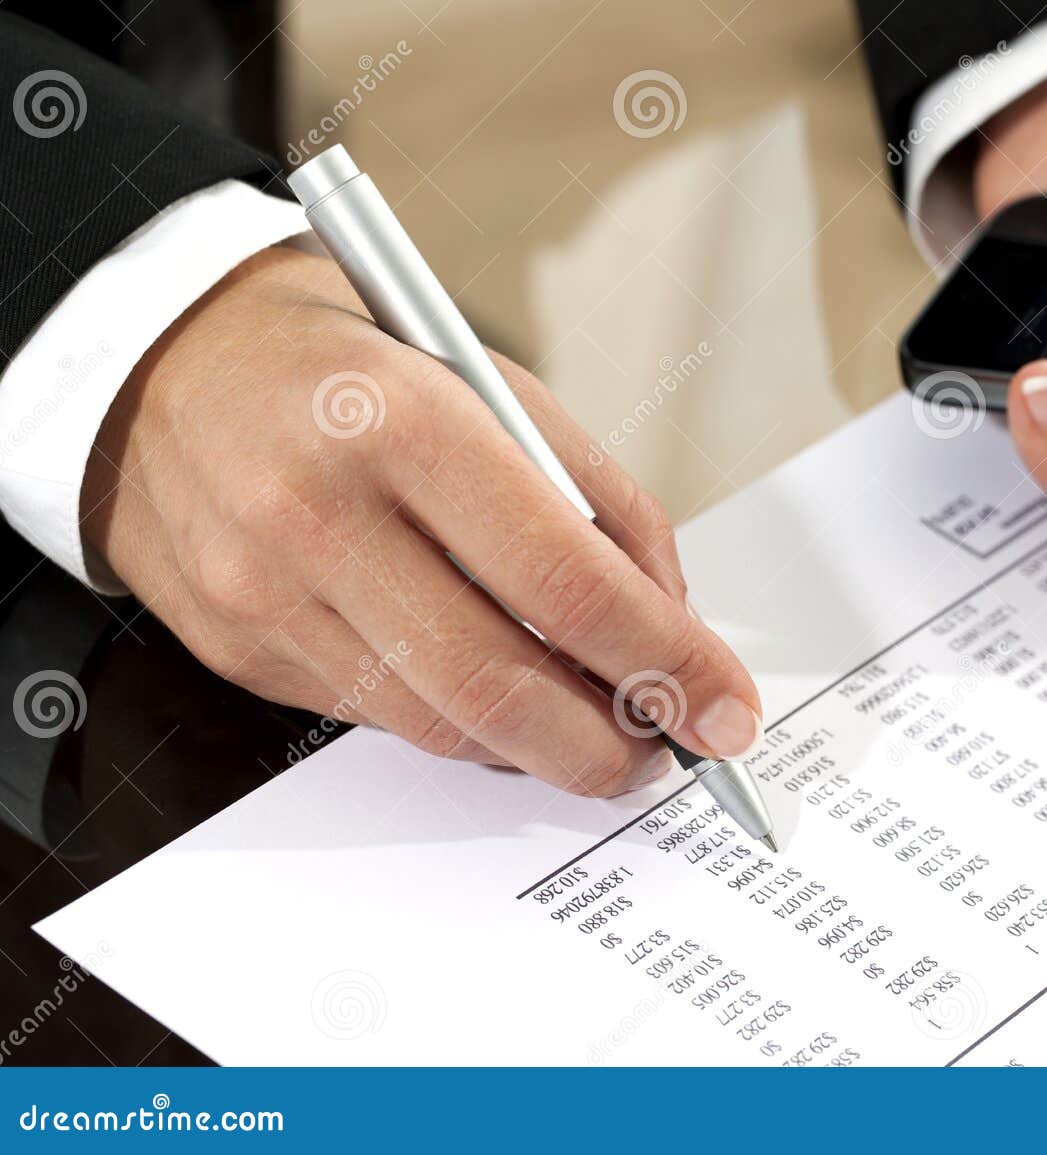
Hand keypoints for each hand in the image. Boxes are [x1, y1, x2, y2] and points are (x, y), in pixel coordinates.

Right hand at [83, 246, 763, 794]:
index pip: (564, 582)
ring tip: (598, 729)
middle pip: (496, 683)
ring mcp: (265, 593)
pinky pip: (380, 718)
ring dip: (540, 747)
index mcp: (404, 423)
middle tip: (666, 754)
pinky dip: (462, 723)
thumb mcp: (498, 384)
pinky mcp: (236, 650)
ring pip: (436, 722)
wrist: (173, 360)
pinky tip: (500, 699)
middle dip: (607, 744)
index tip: (724, 709)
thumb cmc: (360, 365)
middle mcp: (319, 515)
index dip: (664, 662)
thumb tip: (670, 624)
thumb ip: (598, 504)